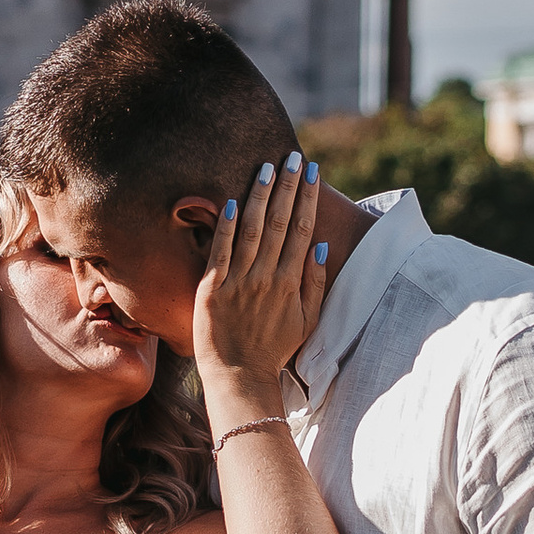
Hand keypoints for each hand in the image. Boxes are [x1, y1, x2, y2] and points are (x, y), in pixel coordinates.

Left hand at [194, 152, 330, 412]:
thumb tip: (319, 247)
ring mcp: (240, 281)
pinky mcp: (213, 288)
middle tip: (293, 158)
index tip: (313, 173)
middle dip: (288, 187)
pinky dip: (227, 226)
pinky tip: (233, 202)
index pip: (302, 230)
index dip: (307, 199)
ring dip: (261, 197)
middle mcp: (267, 278)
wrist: (239, 376)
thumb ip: (315, 284)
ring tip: (267, 168)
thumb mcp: (307, 321)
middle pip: (280, 223)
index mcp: (290, 283)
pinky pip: (221, 251)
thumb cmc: (274, 349)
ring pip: (253, 230)